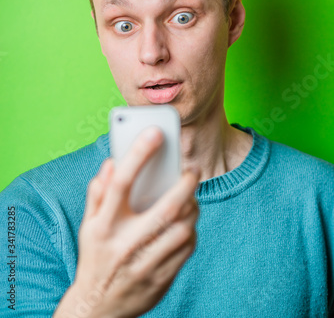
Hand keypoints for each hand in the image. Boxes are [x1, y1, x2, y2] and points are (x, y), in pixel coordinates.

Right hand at [70, 126, 199, 317]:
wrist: (98, 310)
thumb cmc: (95, 257)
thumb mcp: (88, 225)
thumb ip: (98, 192)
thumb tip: (111, 162)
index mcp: (103, 226)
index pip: (120, 183)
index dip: (138, 154)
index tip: (155, 133)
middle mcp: (124, 244)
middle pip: (164, 207)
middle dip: (185, 184)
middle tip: (192, 171)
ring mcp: (144, 264)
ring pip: (181, 229)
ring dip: (192, 208)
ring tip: (190, 198)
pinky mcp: (160, 280)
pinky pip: (186, 250)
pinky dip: (191, 231)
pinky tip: (186, 224)